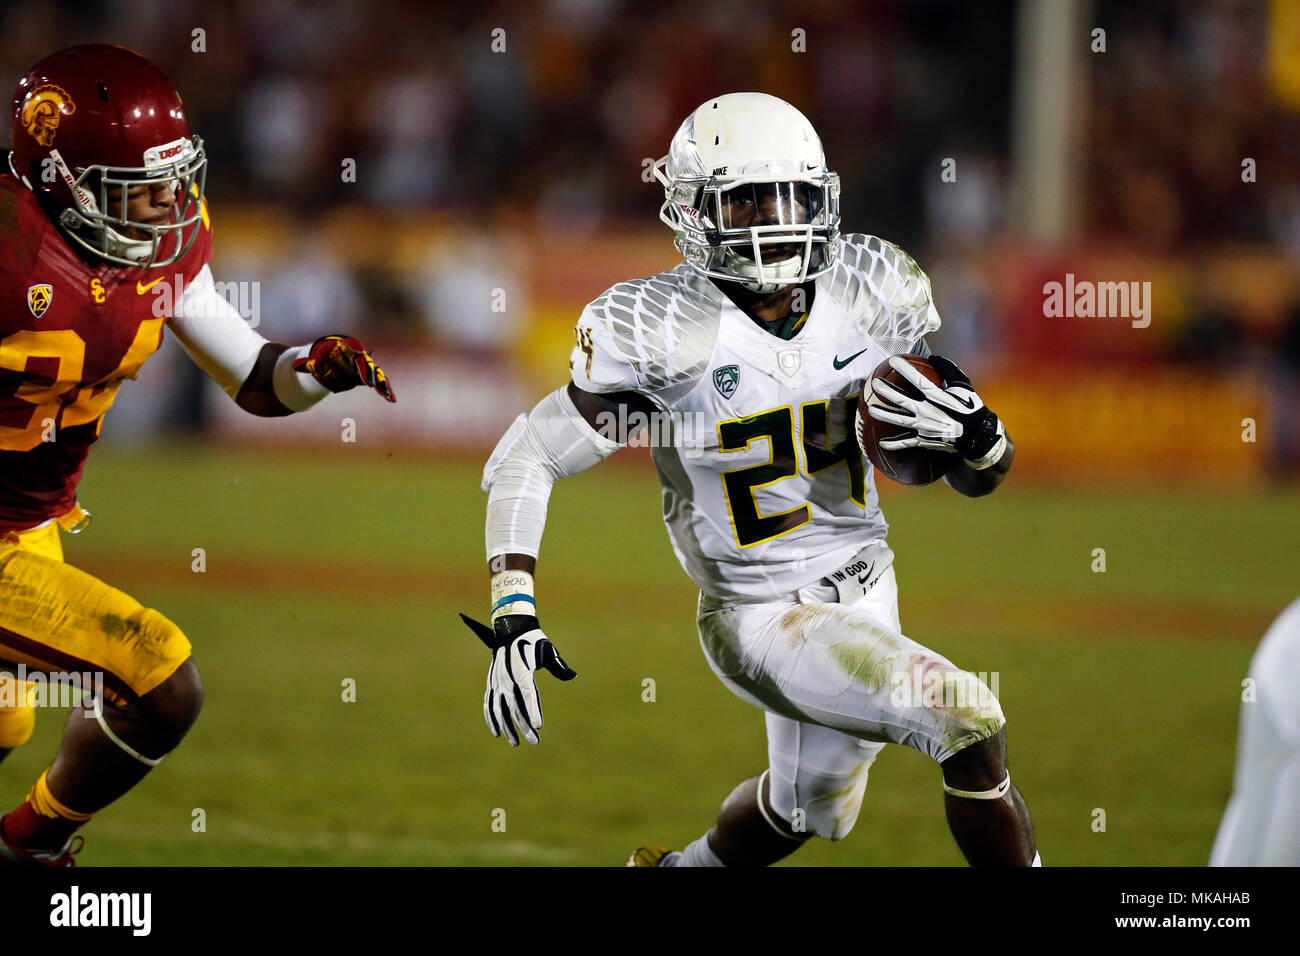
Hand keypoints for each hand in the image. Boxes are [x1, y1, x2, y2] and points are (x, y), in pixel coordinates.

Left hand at [293, 335, 395, 402]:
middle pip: (370, 367)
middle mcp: (359, 358)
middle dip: (374, 378)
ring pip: (377, 376)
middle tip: (375, 388)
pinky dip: (384, 390)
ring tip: (389, 397)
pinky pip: (377, 383)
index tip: (367, 379)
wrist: (326, 360)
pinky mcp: (366, 377)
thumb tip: (296, 365)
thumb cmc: (320, 358)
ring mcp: (364, 368)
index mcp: (348, 350)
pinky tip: (390, 400)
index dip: (363, 367)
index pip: (358, 357)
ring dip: (384, 386)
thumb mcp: (313, 360)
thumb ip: (308, 363)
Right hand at [460, 613, 576, 745]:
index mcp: (521, 670)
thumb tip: (572, 675)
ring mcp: (496, 682)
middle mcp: (506, 678)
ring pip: (499, 709)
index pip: (527, 695)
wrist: (511, 628)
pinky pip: (489, 703)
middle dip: (524, 726)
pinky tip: (497, 732)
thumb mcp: (548, 649)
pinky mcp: (491, 683)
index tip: (538, 726)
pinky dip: (491, 718)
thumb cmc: (533, 641)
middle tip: (535, 741)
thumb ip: (558, 665)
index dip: (533, 711)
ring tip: (515, 742)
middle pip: (514, 707)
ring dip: (506, 727)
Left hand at [868, 354, 1005, 466]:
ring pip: (898, 420)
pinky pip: (906, 443)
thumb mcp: (963, 386)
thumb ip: (949, 370)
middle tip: (874, 383)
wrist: (977, 436)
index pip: (917, 380)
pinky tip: (881, 443)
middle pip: (901, 400)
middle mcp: (928, 411)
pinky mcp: (924, 441)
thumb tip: (933, 357)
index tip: (892, 360)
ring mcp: (924, 427)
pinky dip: (894, 444)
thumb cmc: (971, 408)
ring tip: (870, 409)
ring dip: (883, 414)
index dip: (904, 369)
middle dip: (885, 391)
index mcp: (937, 397)